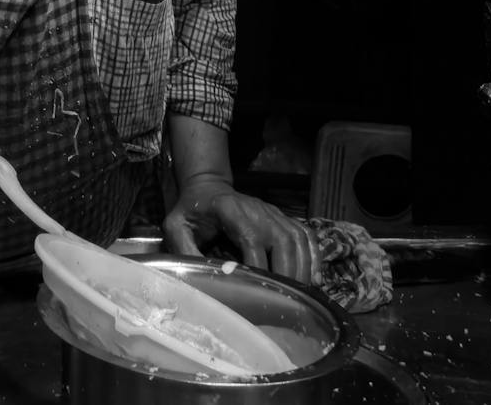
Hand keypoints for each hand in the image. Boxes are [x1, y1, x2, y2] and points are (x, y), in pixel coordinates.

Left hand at [162, 176, 316, 284]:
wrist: (207, 188)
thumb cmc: (191, 210)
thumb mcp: (176, 226)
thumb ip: (183, 249)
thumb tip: (198, 276)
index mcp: (231, 210)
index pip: (252, 239)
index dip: (258, 265)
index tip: (259, 290)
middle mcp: (258, 210)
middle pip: (283, 241)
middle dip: (287, 273)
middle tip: (286, 302)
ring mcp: (274, 213)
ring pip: (298, 240)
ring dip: (303, 269)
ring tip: (300, 298)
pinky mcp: (283, 218)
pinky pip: (306, 236)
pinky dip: (314, 257)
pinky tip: (315, 280)